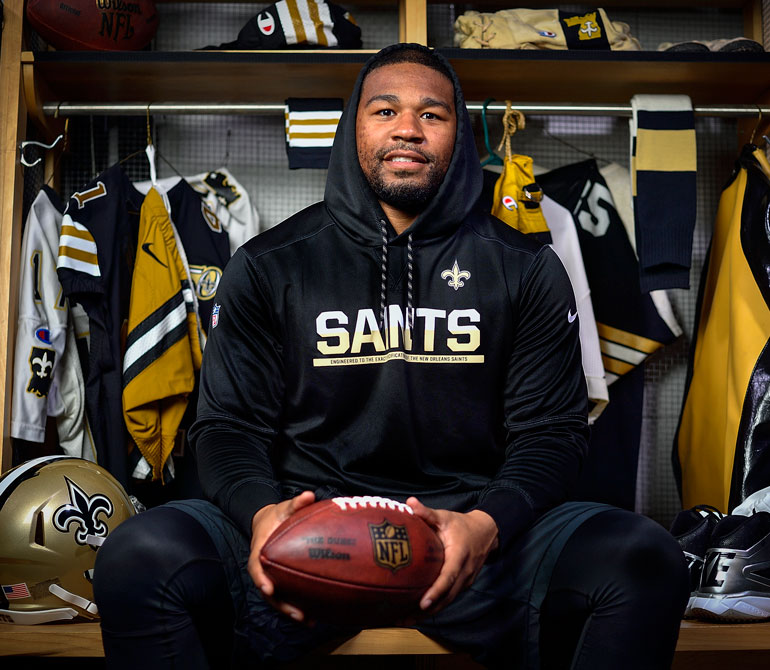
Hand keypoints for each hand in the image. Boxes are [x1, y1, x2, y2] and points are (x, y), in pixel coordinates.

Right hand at [247, 490, 315, 621]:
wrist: (268, 523)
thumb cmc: (275, 517)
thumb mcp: (283, 507)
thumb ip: (295, 503)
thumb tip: (308, 495)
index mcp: (259, 551)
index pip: (256, 568)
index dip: (261, 579)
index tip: (268, 588)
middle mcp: (263, 569)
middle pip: (268, 591)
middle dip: (281, 605)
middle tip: (298, 614)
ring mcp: (270, 576)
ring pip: (278, 598)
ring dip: (291, 611)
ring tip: (309, 620)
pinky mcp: (280, 580)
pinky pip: (287, 595)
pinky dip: (297, 605)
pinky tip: (315, 615)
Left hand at [406, 496, 498, 615]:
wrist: (486, 533)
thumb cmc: (462, 525)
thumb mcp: (445, 517)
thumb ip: (427, 513)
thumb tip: (409, 503)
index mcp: (459, 556)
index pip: (448, 577)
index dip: (436, 591)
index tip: (422, 603)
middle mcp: (464, 573)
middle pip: (446, 597)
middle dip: (425, 611)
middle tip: (403, 619)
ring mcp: (464, 582)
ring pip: (446, 602)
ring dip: (426, 614)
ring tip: (404, 621)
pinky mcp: (461, 586)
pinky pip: (447, 599)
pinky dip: (433, 608)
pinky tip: (414, 614)